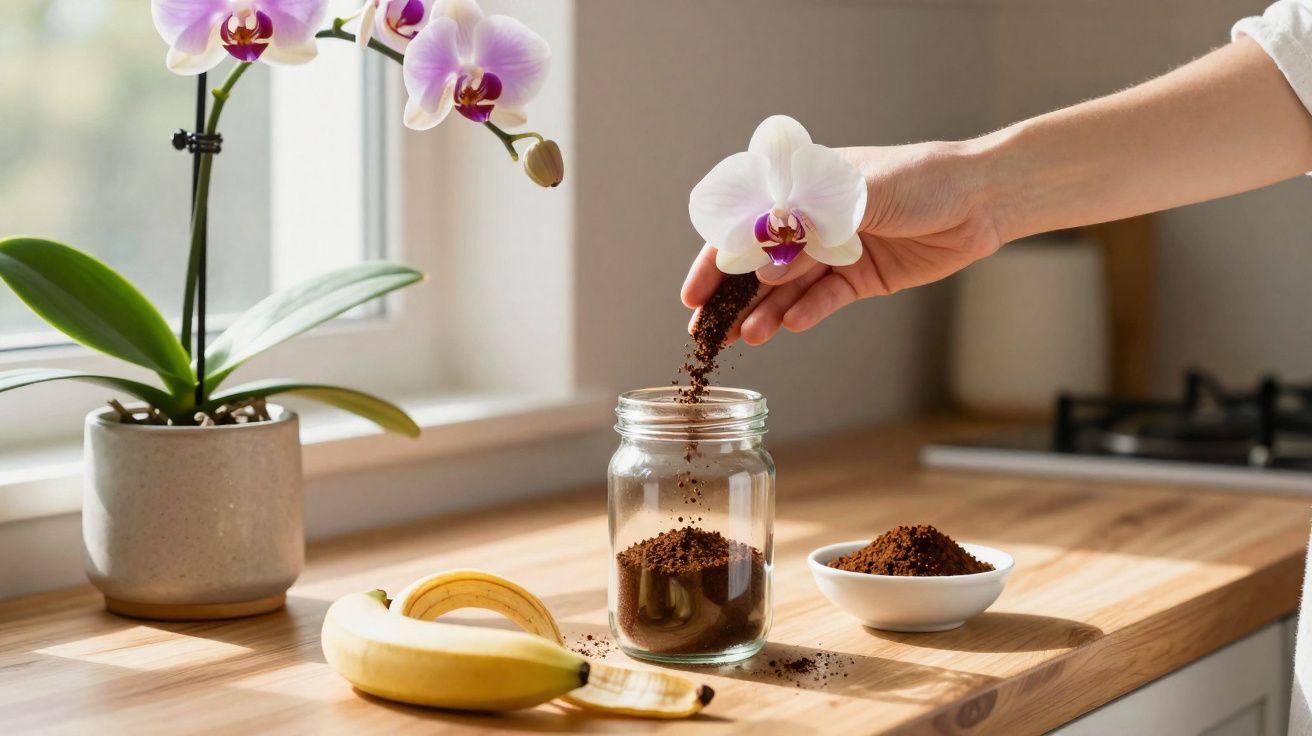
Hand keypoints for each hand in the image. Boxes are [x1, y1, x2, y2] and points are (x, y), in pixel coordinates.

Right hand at [681, 140, 1006, 345]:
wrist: (982, 199)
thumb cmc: (922, 178)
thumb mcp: (861, 191)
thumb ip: (810, 227)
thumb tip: (765, 266)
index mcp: (802, 186)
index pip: (745, 224)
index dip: (716, 260)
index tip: (694, 294)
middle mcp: (812, 220)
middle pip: (759, 263)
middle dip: (730, 298)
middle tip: (705, 334)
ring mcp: (835, 251)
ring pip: (787, 287)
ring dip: (764, 313)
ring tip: (747, 339)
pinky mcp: (859, 278)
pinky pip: (823, 300)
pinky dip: (805, 313)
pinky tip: (788, 327)